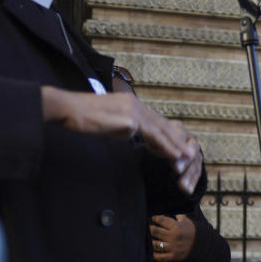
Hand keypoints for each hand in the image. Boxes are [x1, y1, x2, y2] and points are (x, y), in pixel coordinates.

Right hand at [42, 87, 201, 193]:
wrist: (69, 110)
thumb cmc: (83, 117)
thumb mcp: (108, 122)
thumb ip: (123, 126)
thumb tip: (131, 133)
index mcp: (130, 103)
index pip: (154, 120)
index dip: (167, 134)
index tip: (178, 146)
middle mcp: (135, 104)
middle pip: (162, 124)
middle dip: (177, 140)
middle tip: (191, 153)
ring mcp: (133, 111)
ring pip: (161, 131)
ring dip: (175, 146)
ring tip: (187, 158)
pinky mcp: (128, 121)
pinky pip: (151, 137)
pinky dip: (165, 147)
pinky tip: (172, 157)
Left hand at [150, 214, 196, 261]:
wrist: (202, 244)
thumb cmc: (192, 231)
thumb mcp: (187, 221)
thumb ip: (178, 216)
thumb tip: (170, 215)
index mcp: (177, 227)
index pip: (162, 220)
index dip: (156, 219)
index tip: (153, 219)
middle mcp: (173, 237)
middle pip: (156, 232)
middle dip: (151, 229)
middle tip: (149, 228)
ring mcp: (173, 247)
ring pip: (156, 244)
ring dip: (151, 242)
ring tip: (149, 239)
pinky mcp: (174, 256)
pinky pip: (162, 257)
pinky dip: (156, 256)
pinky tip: (153, 253)